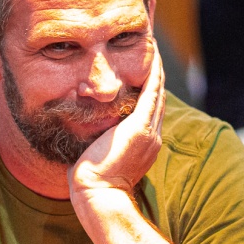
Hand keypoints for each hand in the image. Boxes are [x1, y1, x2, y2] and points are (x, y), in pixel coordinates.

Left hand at [68, 42, 164, 196]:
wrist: (97, 195)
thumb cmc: (91, 182)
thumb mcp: (99, 156)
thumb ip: (99, 141)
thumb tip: (85, 133)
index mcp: (144, 144)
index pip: (149, 110)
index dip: (149, 90)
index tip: (144, 71)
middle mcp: (152, 137)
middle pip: (158, 98)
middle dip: (156, 74)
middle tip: (153, 51)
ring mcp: (149, 132)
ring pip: (158, 92)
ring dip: (157, 69)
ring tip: (154, 48)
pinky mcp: (140, 128)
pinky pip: (152, 93)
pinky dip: (154, 74)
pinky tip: (154, 57)